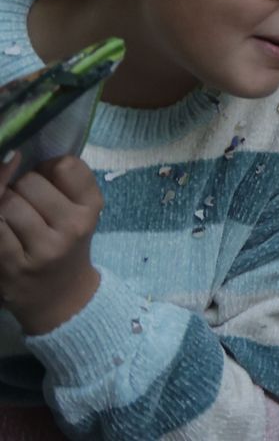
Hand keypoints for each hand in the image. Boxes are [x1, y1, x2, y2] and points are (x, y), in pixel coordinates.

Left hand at [0, 154, 103, 334]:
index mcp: (91, 207)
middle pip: (30, 182)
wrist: (62, 299)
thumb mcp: (78, 212)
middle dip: (20, 188)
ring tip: (12, 221)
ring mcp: (44, 248)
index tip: (47, 183)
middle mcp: (73, 226)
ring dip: (3, 207)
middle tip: (26, 206)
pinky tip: (4, 232)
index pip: (65, 165)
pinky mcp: (15, 265)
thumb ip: (58, 181)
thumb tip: (10, 158)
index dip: (47, 168)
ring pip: (8, 202)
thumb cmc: (67, 246)